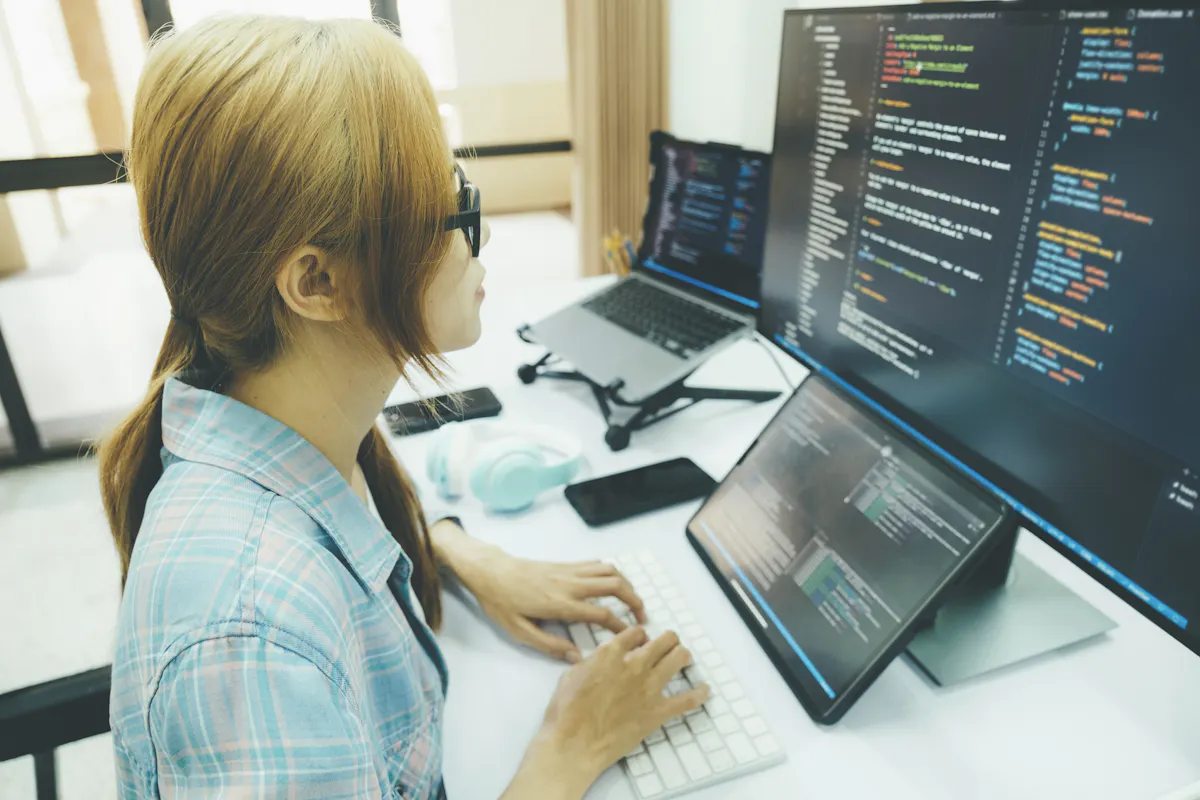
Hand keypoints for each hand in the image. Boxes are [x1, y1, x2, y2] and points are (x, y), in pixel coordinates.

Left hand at [436, 523, 645, 661]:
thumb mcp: (519, 631)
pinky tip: (612, 585)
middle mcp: (570, 584)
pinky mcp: (565, 564)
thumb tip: (577, 656)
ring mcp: (569, 571)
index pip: (601, 614)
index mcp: (561, 604)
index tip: (631, 637)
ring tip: (632, 601)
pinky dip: (612, 572)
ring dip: (627, 584)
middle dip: (634, 600)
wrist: (490, 571)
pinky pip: (596, 564)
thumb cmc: (502, 603)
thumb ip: (550, 645)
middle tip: (642, 617)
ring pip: (610, 570)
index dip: (621, 626)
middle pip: (615, 585)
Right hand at [538, 627, 709, 787]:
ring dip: (682, 655)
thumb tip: (597, 659)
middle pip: (663, 640)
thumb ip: (591, 662)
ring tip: (683, 656)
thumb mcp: (570, 675)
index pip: (636, 633)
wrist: (574, 744)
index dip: (639, 635)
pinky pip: (687, 700)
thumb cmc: (567, 713)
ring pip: (678, 659)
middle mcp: (634, 665)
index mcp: (611, 653)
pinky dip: (698, 694)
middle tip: (668, 643)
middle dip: (667, 639)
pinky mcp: (657, 712)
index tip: (640, 640)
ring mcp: (649, 688)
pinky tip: (704, 690)